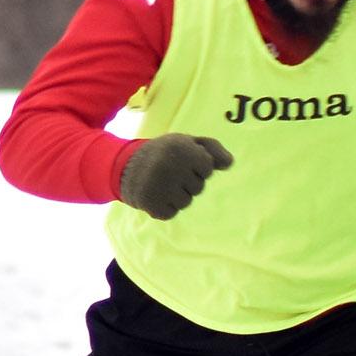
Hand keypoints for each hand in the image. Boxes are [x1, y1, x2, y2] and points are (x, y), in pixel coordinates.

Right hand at [118, 133, 233, 219]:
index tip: (185, 161)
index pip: (208, 167)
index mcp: (180, 147)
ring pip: (186, 202)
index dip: (199, 166)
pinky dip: (165, 207)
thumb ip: (212, 149)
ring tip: (163, 183)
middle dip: (188, 181)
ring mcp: (158, 185)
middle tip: (170, 172)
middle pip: (198, 186)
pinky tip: (156, 194)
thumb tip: (230, 163)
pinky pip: (171, 213)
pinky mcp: (148, 202)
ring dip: (177, 195)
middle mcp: (169, 165)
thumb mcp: (188, 142)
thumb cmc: (165, 153)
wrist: (125, 166)